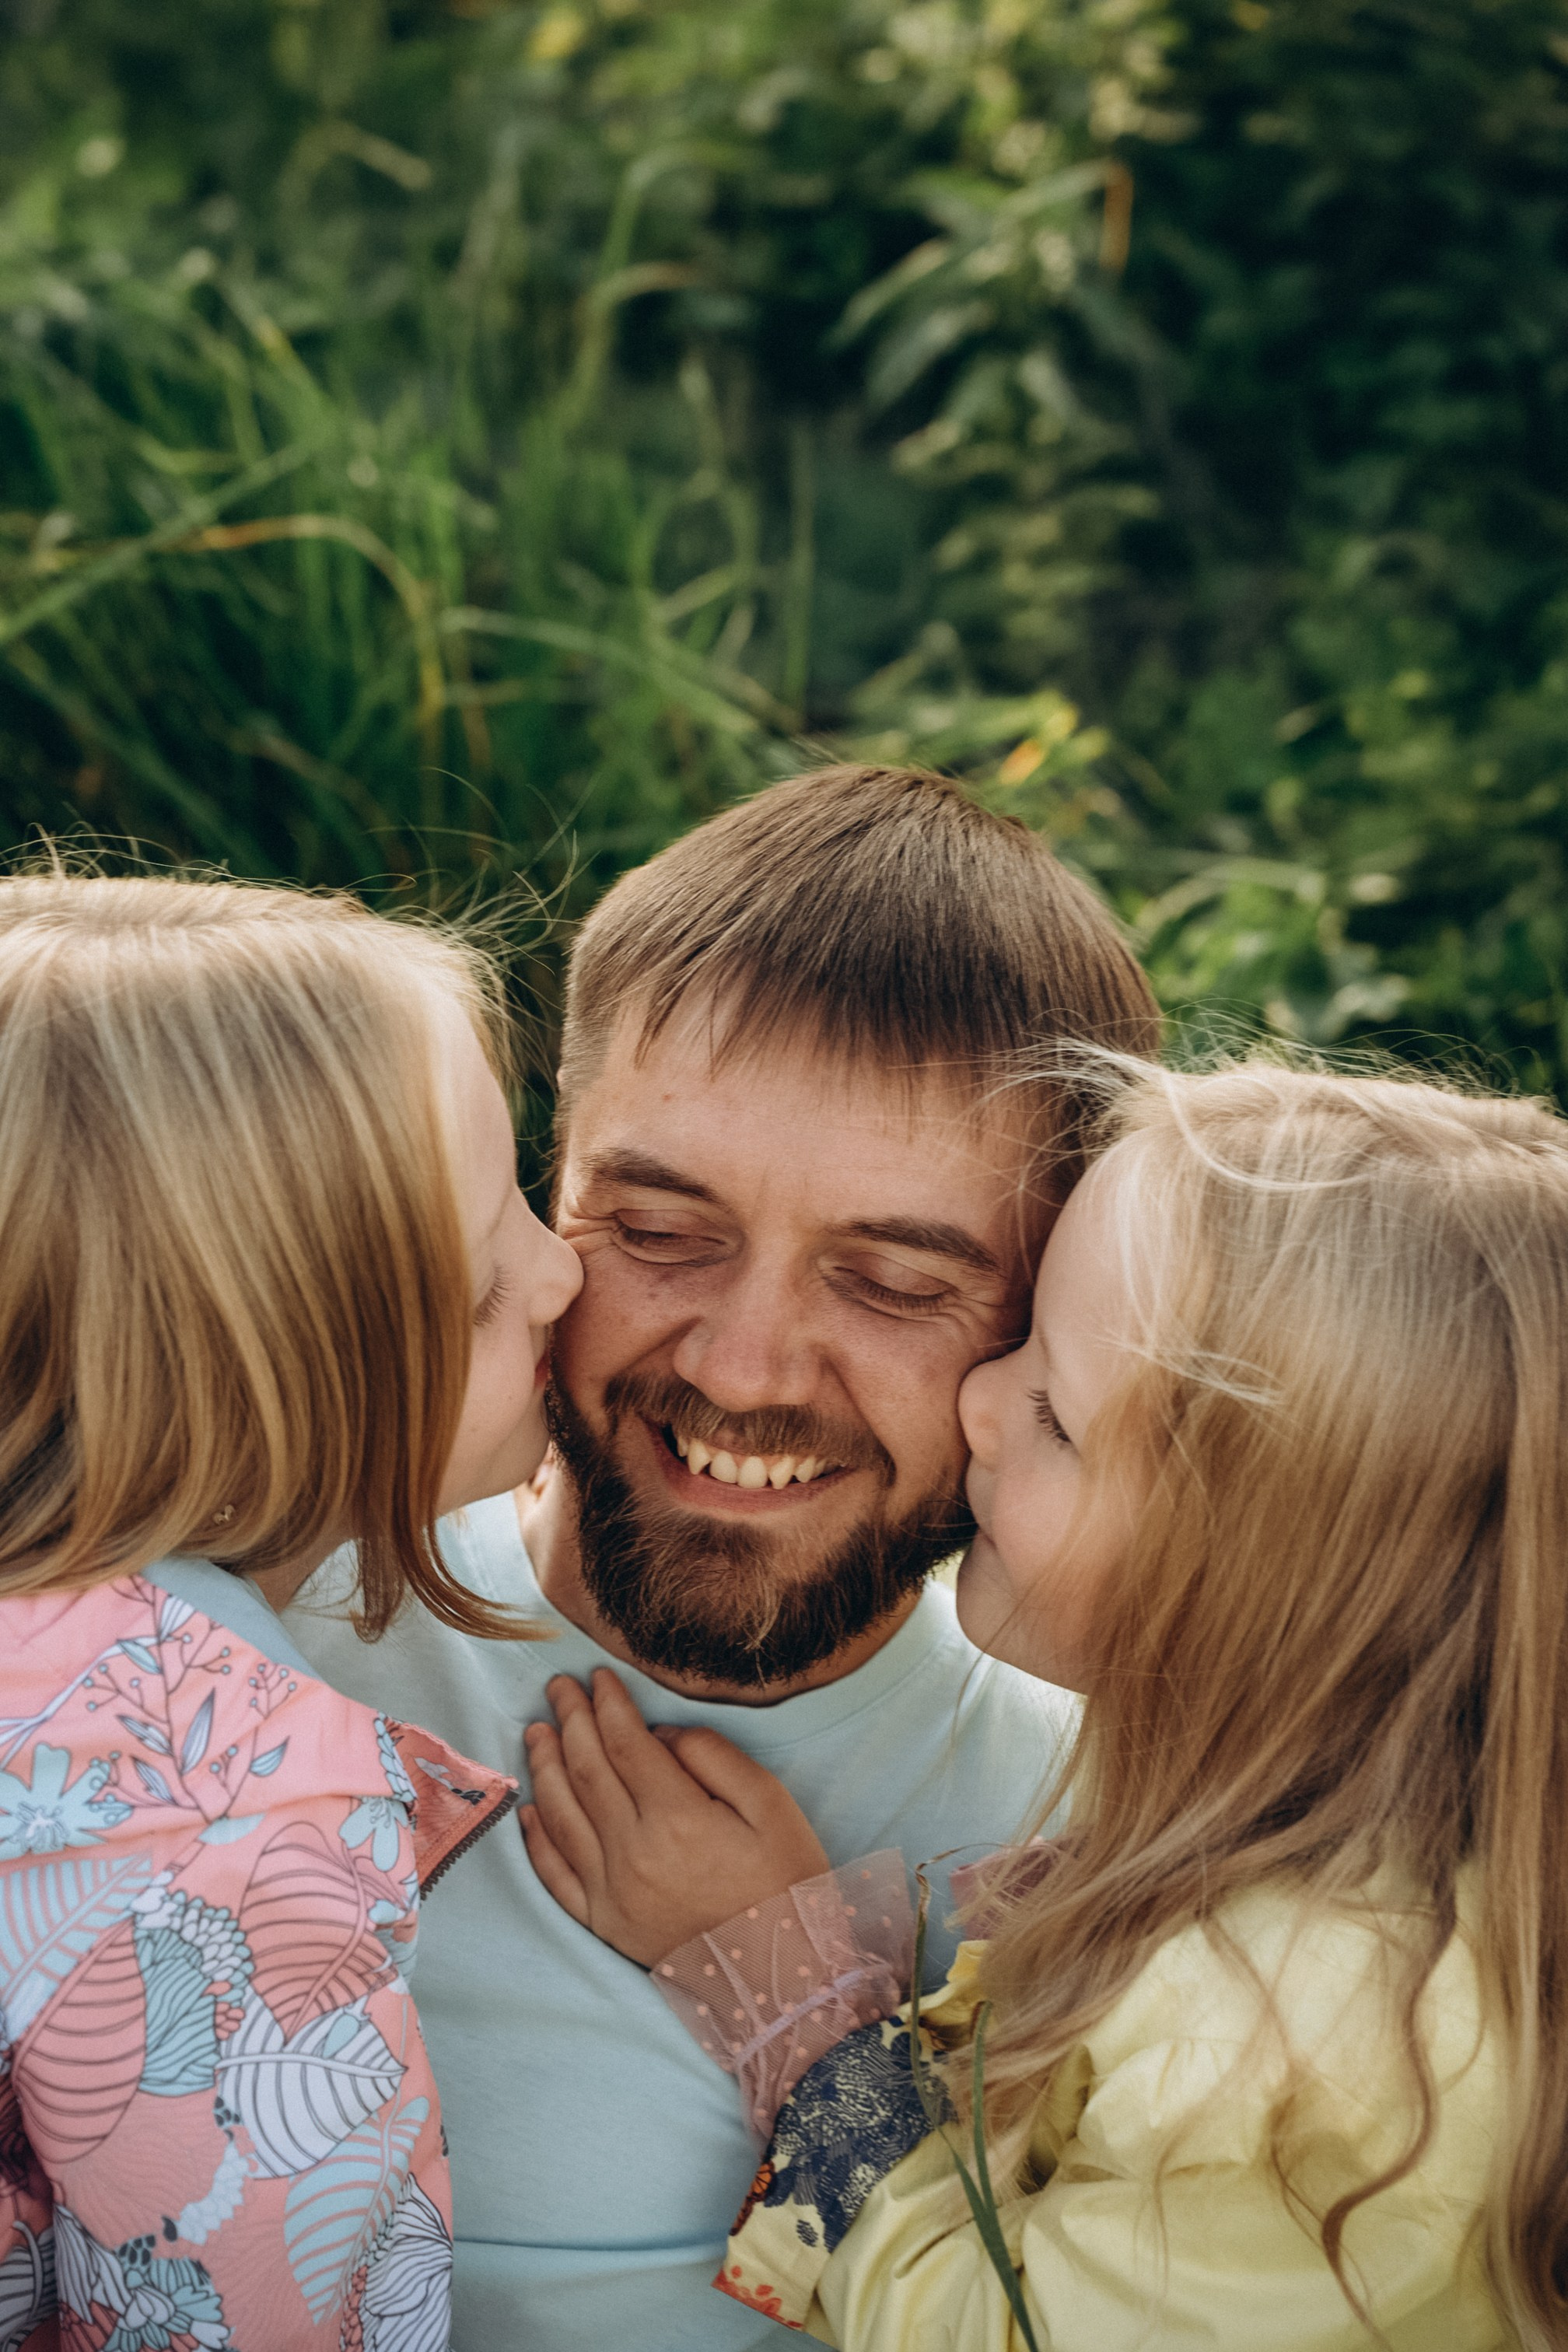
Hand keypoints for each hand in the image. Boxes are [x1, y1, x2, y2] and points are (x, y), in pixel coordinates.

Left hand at [520, 1670, 829, 1964]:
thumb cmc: (786, 1881)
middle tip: (559, 1687)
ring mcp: (611, 1893)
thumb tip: (660, 1735)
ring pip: (561, 1816)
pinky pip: (556, 1876)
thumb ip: (714, 1758)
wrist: (785, 1975)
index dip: (608, 1704)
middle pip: (586, 1772)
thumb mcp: (772, 1805)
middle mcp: (632, 1853)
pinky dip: (537, 1839)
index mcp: (676, 1818)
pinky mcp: (604, 1924)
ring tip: (536, 1731)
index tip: (598, 1676)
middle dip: (570, 1721)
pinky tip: (529, 1809)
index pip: (625, 1745)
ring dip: (544, 1767)